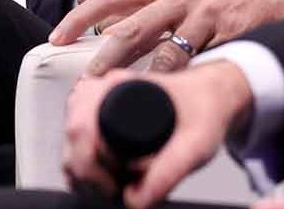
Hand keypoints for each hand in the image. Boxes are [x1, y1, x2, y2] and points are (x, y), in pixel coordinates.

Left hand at [53, 0, 283, 73]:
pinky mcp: (228, 31)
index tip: (56, 37)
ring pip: (163, 52)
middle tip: (88, 85)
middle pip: (129, 29)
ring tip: (128, 98)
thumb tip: (120, 29)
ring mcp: (203, 15)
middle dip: (104, 61)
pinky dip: (184, 81)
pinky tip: (175, 96)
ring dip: (143, 79)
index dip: (79, 16)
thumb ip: (159, 0)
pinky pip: (201, 62)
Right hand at [62, 61, 252, 208]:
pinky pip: (77, 151)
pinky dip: (93, 170)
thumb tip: (134, 201)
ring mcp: (94, 104)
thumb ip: (169, 171)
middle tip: (124, 184)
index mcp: (120, 87)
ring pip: (71, 151)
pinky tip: (118, 174)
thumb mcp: (197, 142)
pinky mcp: (95, 119)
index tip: (119, 181)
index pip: (80, 130)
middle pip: (72, 143)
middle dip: (94, 174)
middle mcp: (101, 91)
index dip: (95, 165)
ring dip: (92, 175)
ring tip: (125, 178)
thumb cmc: (206, 109)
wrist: (212, 96)